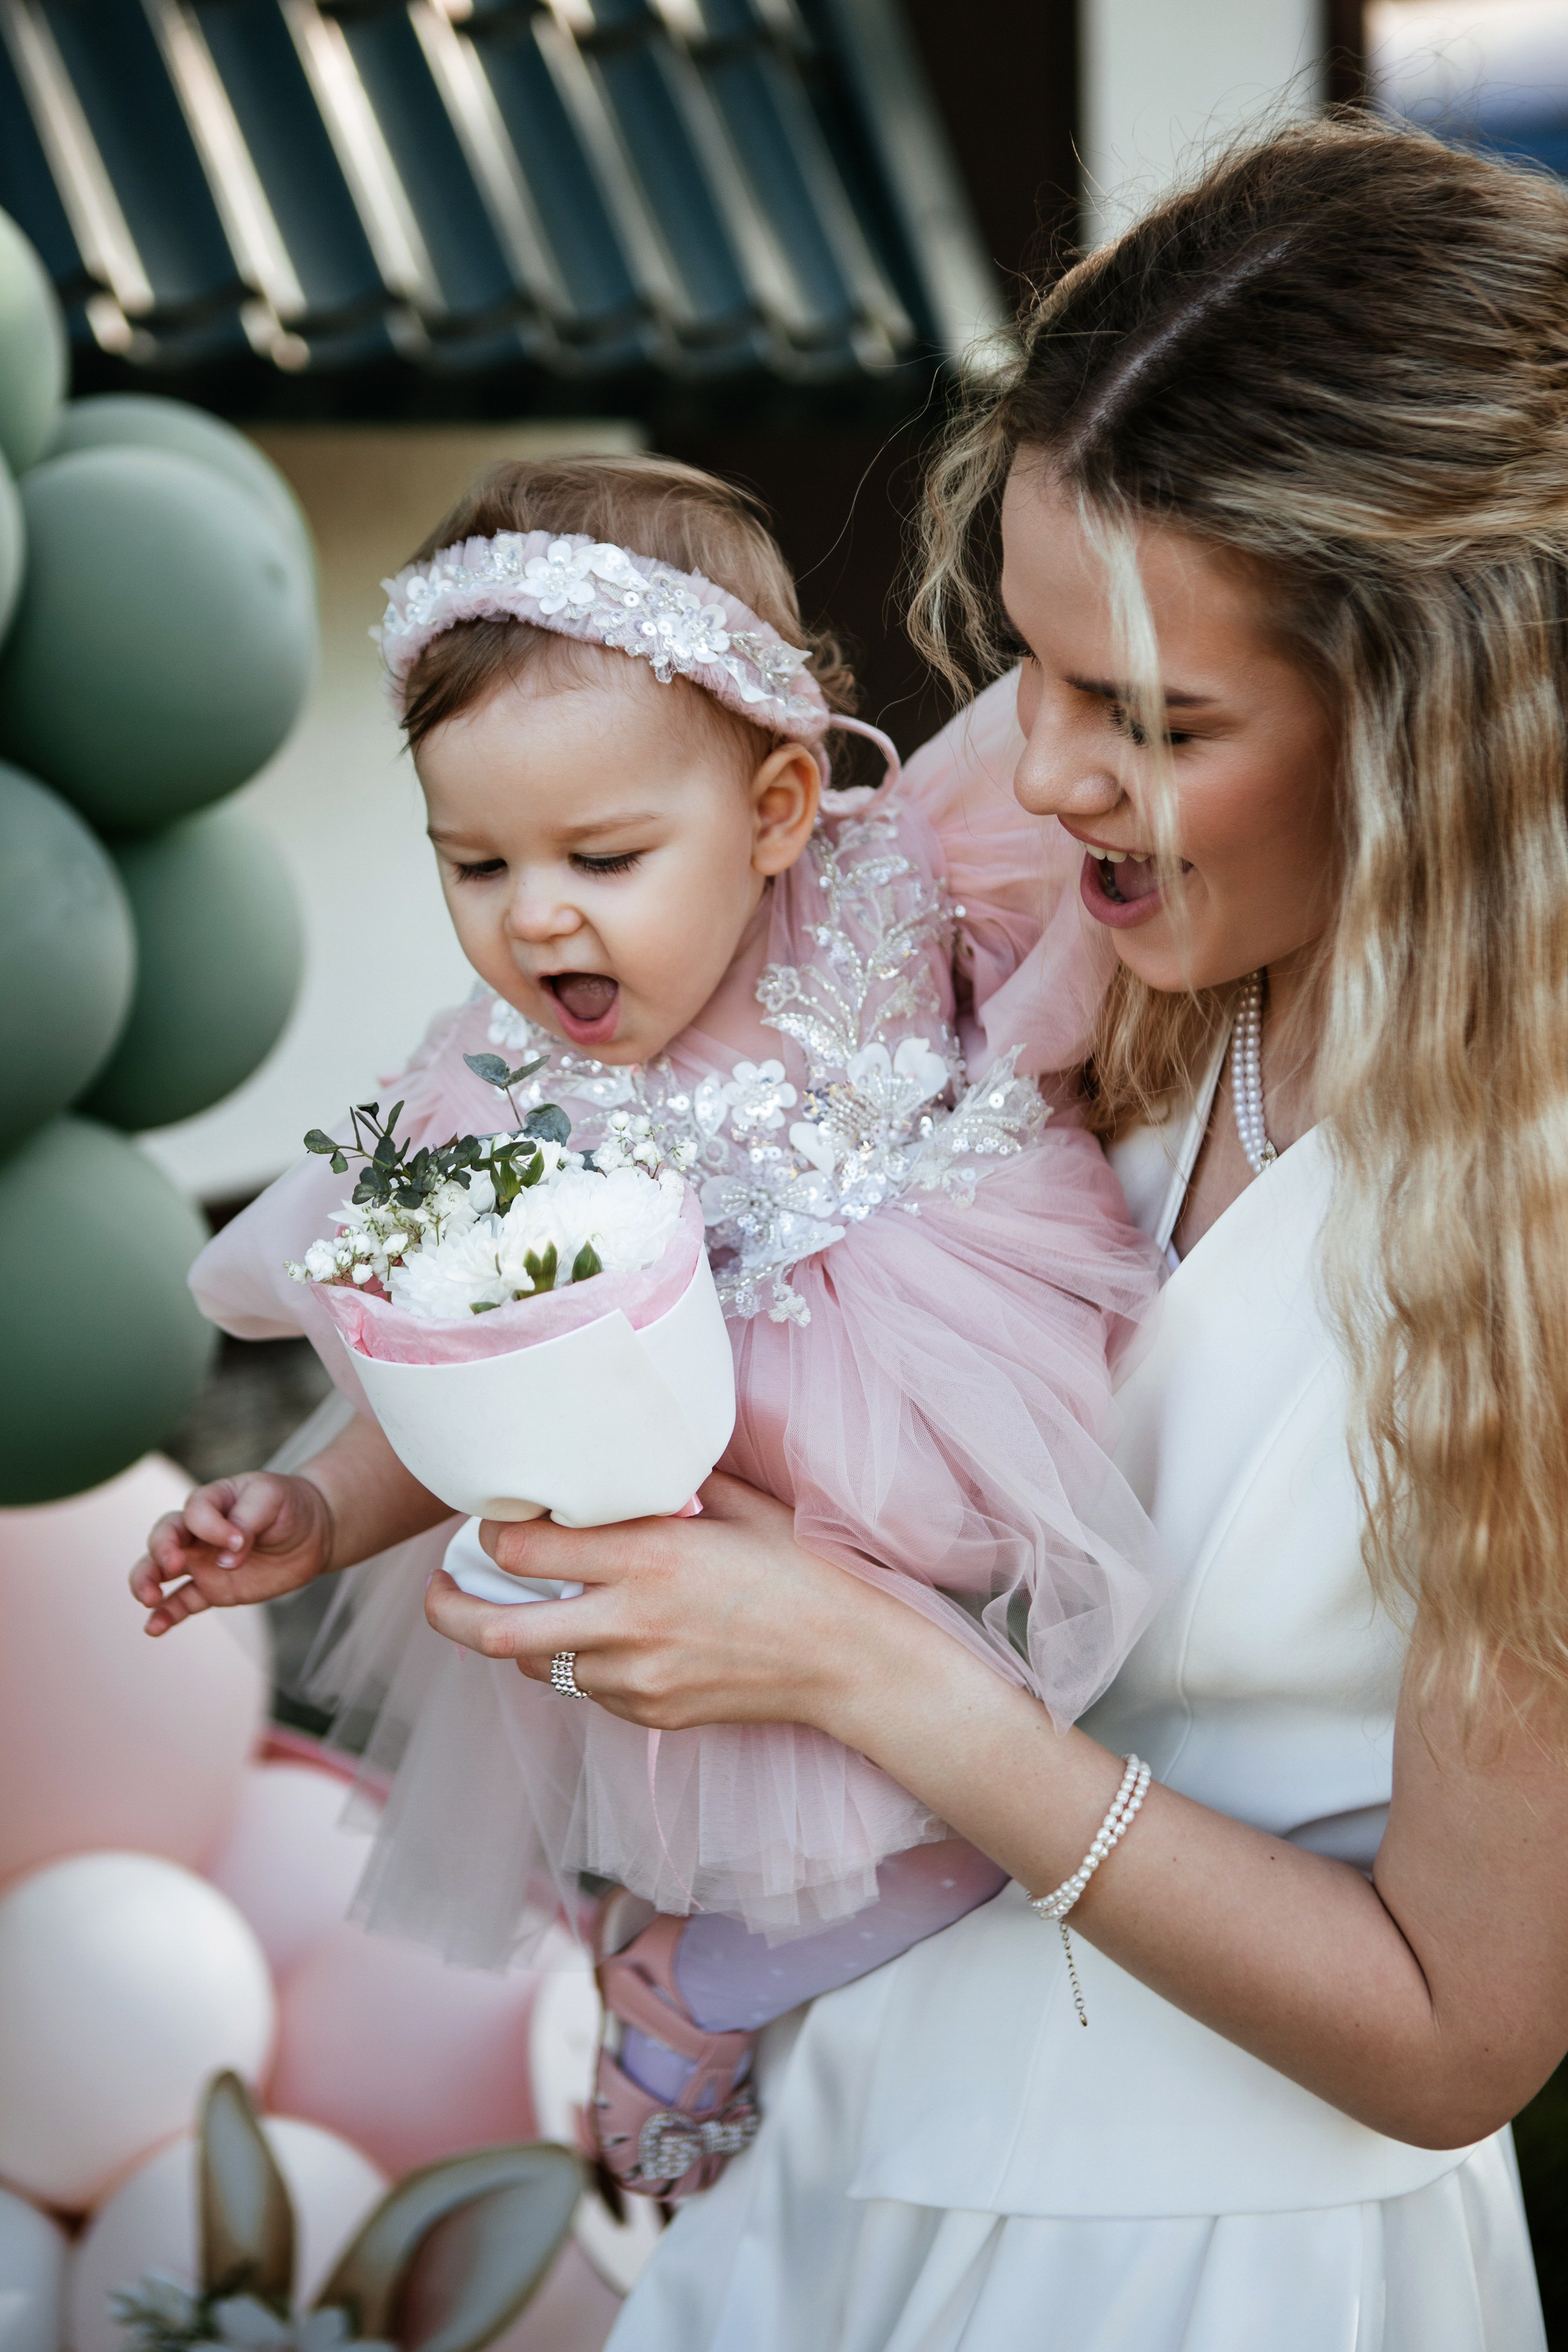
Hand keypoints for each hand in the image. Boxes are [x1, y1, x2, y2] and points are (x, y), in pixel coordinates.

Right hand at [130, 1472, 335, 1636]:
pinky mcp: (213, 1589)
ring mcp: (203, 1562)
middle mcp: (199, 1532)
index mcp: (212, 1501)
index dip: (211, 1527)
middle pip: (163, 1536)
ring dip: (147, 1581)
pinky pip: (183, 1602)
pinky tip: (153, 1628)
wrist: (313, 1532)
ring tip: (149, 1598)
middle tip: (173, 1564)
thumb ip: (247, 1520)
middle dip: (160, 1550)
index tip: (238, 1540)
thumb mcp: (273, 1499)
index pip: (195, 1511)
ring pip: (160, 1570)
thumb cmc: (288, 1505)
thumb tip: (226, 1559)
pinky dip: (166, 1615)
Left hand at [422, 1472, 915, 1736]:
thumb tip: (626, 1446)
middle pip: (495, 1631)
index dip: (491, 1534)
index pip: (520, 1551)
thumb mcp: (740, 1504)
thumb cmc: (803, 1569)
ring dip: (521, 1637)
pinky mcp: (651, 1715)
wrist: (850, 1660)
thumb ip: (672, 1479)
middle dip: (449, 1609)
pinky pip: (586, 1692)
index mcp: (646, 1557)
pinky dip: (578, 1664)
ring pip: (535, 1667)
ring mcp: (636, 1680)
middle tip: (440, 1587)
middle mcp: (628, 1624)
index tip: (494, 1521)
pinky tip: (604, 1637)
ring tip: (529, 1608)